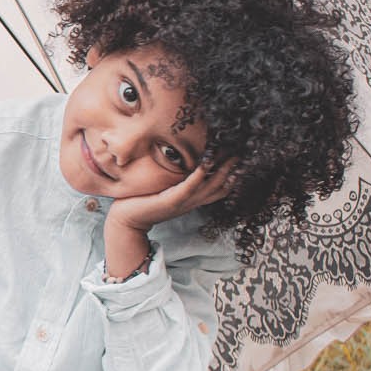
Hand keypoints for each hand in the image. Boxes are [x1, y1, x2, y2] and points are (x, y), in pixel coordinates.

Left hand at [105, 157, 238, 236]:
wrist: (126, 219)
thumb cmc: (145, 200)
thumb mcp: (168, 189)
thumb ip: (181, 179)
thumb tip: (188, 161)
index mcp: (194, 199)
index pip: (222, 188)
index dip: (235, 174)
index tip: (243, 157)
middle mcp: (193, 202)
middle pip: (222, 185)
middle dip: (234, 169)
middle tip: (244, 150)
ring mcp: (184, 202)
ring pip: (210, 185)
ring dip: (223, 169)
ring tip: (232, 152)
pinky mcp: (171, 201)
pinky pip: (190, 186)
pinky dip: (200, 175)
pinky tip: (207, 162)